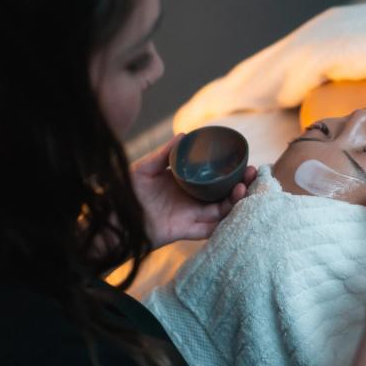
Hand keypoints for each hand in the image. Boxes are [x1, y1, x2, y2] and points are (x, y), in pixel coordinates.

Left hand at [130, 134, 256, 248]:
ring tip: (244, 188)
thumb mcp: (145, 168)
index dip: (232, 172)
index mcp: (186, 185)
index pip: (215, 179)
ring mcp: (190, 216)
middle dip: (241, 186)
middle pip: (224, 195)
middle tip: (252, 174)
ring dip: (235, 202)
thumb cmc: (126, 191)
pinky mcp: (185, 231)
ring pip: (221, 212)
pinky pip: (208, 230)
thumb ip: (163, 153)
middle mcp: (192, 201)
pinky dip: (223, 225)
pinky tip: (235, 215)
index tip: (245, 162)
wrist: (113, 216)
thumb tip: (184, 135)